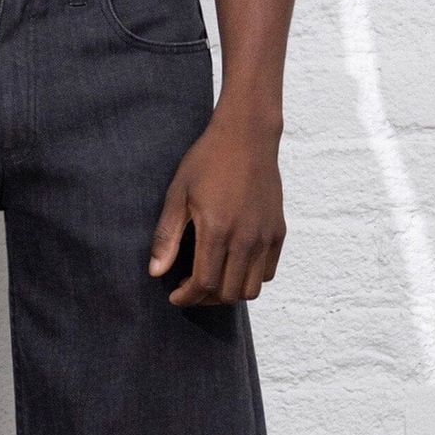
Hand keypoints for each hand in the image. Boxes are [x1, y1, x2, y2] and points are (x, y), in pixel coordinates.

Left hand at [148, 115, 285, 304]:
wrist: (247, 134)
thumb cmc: (208, 160)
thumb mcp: (178, 194)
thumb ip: (167, 236)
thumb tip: (156, 272)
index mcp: (217, 230)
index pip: (203, 285)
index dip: (186, 298)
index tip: (175, 296)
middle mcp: (245, 238)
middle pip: (227, 293)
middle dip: (204, 299)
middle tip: (190, 290)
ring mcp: (265, 236)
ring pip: (250, 290)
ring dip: (229, 293)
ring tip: (213, 282)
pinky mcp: (278, 231)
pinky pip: (267, 273)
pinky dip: (250, 279)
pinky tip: (233, 267)